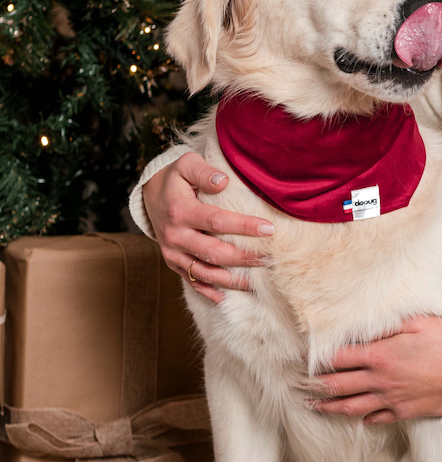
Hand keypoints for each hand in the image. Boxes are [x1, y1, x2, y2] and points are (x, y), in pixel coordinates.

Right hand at [142, 152, 274, 303]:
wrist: (152, 197)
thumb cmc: (177, 179)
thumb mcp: (186, 165)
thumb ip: (204, 172)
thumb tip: (223, 182)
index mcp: (180, 211)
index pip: (217, 221)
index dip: (244, 226)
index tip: (269, 229)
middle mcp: (175, 236)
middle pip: (214, 252)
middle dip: (244, 257)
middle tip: (270, 258)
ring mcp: (173, 253)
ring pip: (205, 272)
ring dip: (232, 279)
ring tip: (258, 279)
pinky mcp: (173, 263)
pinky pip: (193, 281)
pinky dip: (210, 291)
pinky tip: (228, 296)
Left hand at [310, 316, 441, 424]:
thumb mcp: (419, 323)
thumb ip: (389, 324)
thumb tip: (366, 325)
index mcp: (381, 355)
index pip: (339, 357)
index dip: (317, 357)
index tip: (300, 357)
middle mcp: (380, 379)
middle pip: (337, 384)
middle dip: (313, 385)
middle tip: (296, 384)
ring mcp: (390, 399)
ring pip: (350, 406)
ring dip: (328, 407)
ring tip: (312, 406)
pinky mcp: (403, 412)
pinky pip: (375, 418)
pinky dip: (362, 417)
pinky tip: (356, 416)